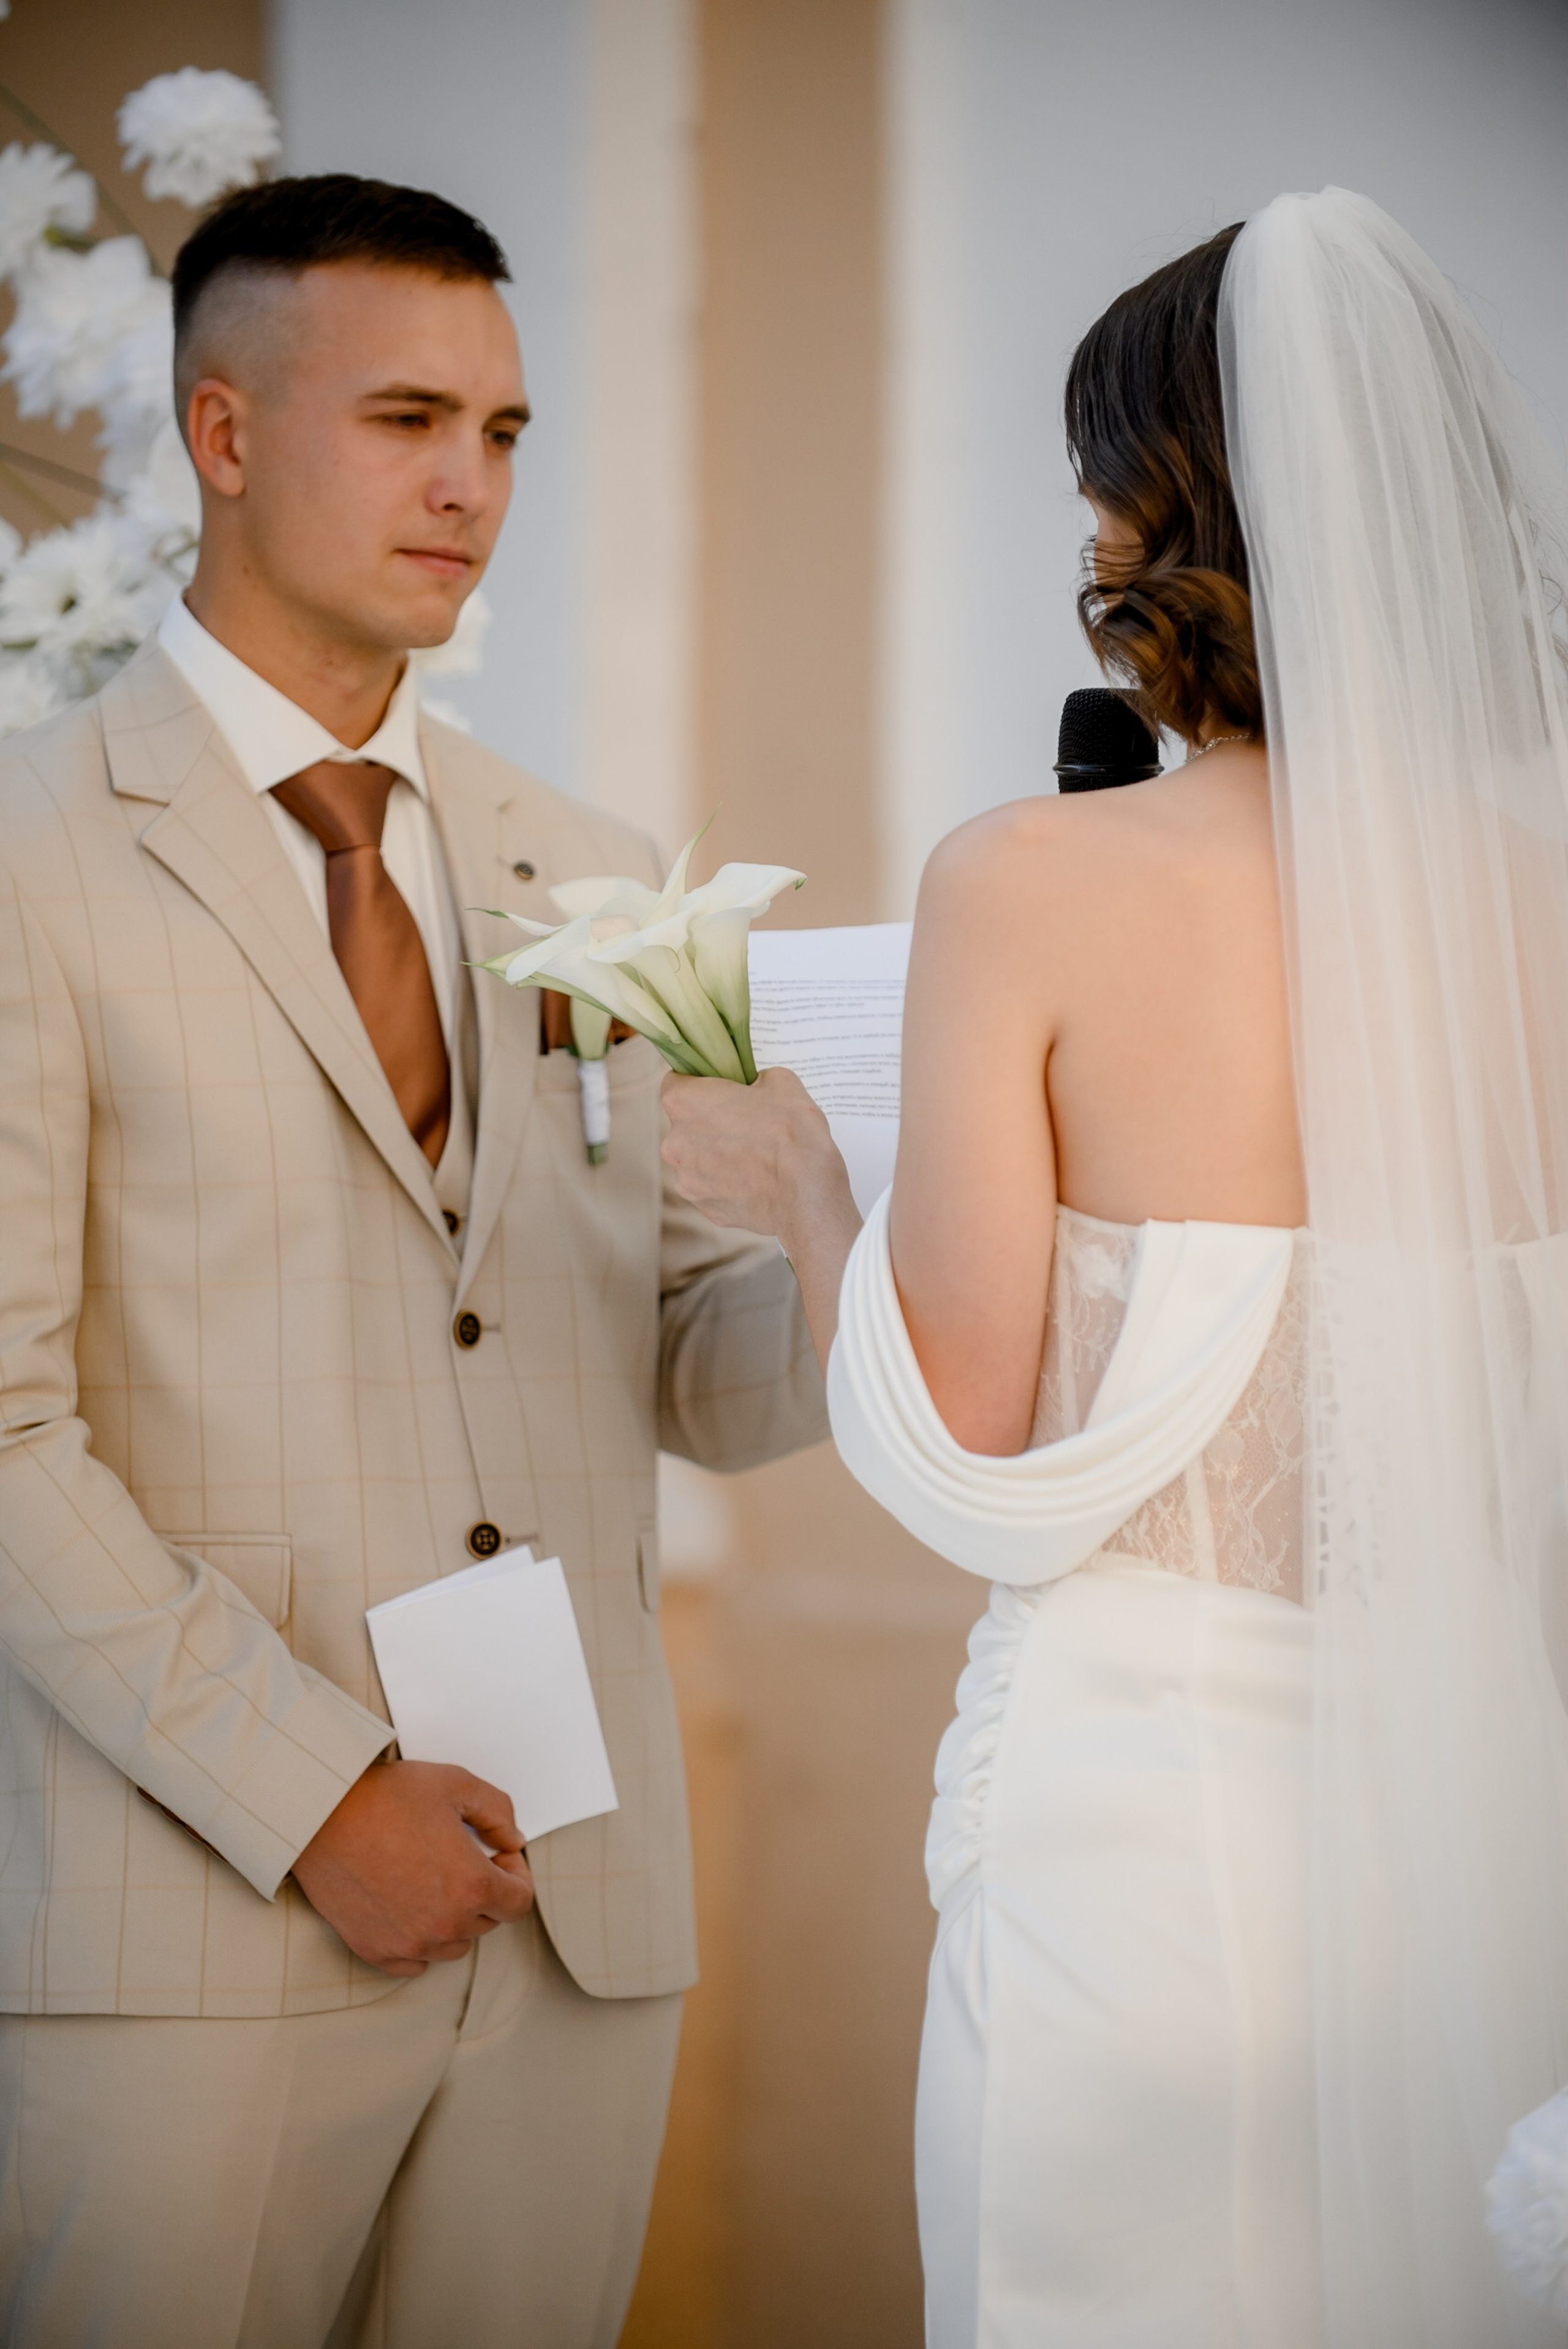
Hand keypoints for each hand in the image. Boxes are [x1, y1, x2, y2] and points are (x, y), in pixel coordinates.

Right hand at [292, 1759, 533, 1976]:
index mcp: (471, 1885)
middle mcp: (444, 1924)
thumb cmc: (384, 1797)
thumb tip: (512, 1840)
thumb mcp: (456, 1784)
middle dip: (484, 1892)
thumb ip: (498, 1812)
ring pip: (453, 1945)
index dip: (516, 1876)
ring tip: (432, 1880)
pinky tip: (410, 1907)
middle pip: (487, 1922)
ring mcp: (408, 1943)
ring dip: (454, 1918)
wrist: (319, 1815)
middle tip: (461, 1859)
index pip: (519, 1902)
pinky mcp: (375, 1950)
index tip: (499, 1858)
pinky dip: (420, 1941)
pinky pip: (416, 1963)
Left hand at [662, 1067, 863, 1366]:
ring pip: (699, 1157)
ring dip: (722, 1154)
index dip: (700, 1080)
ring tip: (763, 1151)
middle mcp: (676, 1145)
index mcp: (686, 1105)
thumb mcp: (783, 1085)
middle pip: (685, 1123)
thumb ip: (756, 1081)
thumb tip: (753, 1086)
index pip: (675, 1080)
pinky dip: (733, 1181)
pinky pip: (714, 1186)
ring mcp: (689, 1183)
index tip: (721, 1083)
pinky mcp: (710, 1209)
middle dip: (712, 1121)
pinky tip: (765, 1178)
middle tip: (750, 1118)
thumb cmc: (798, 1136)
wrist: (813, 1202)